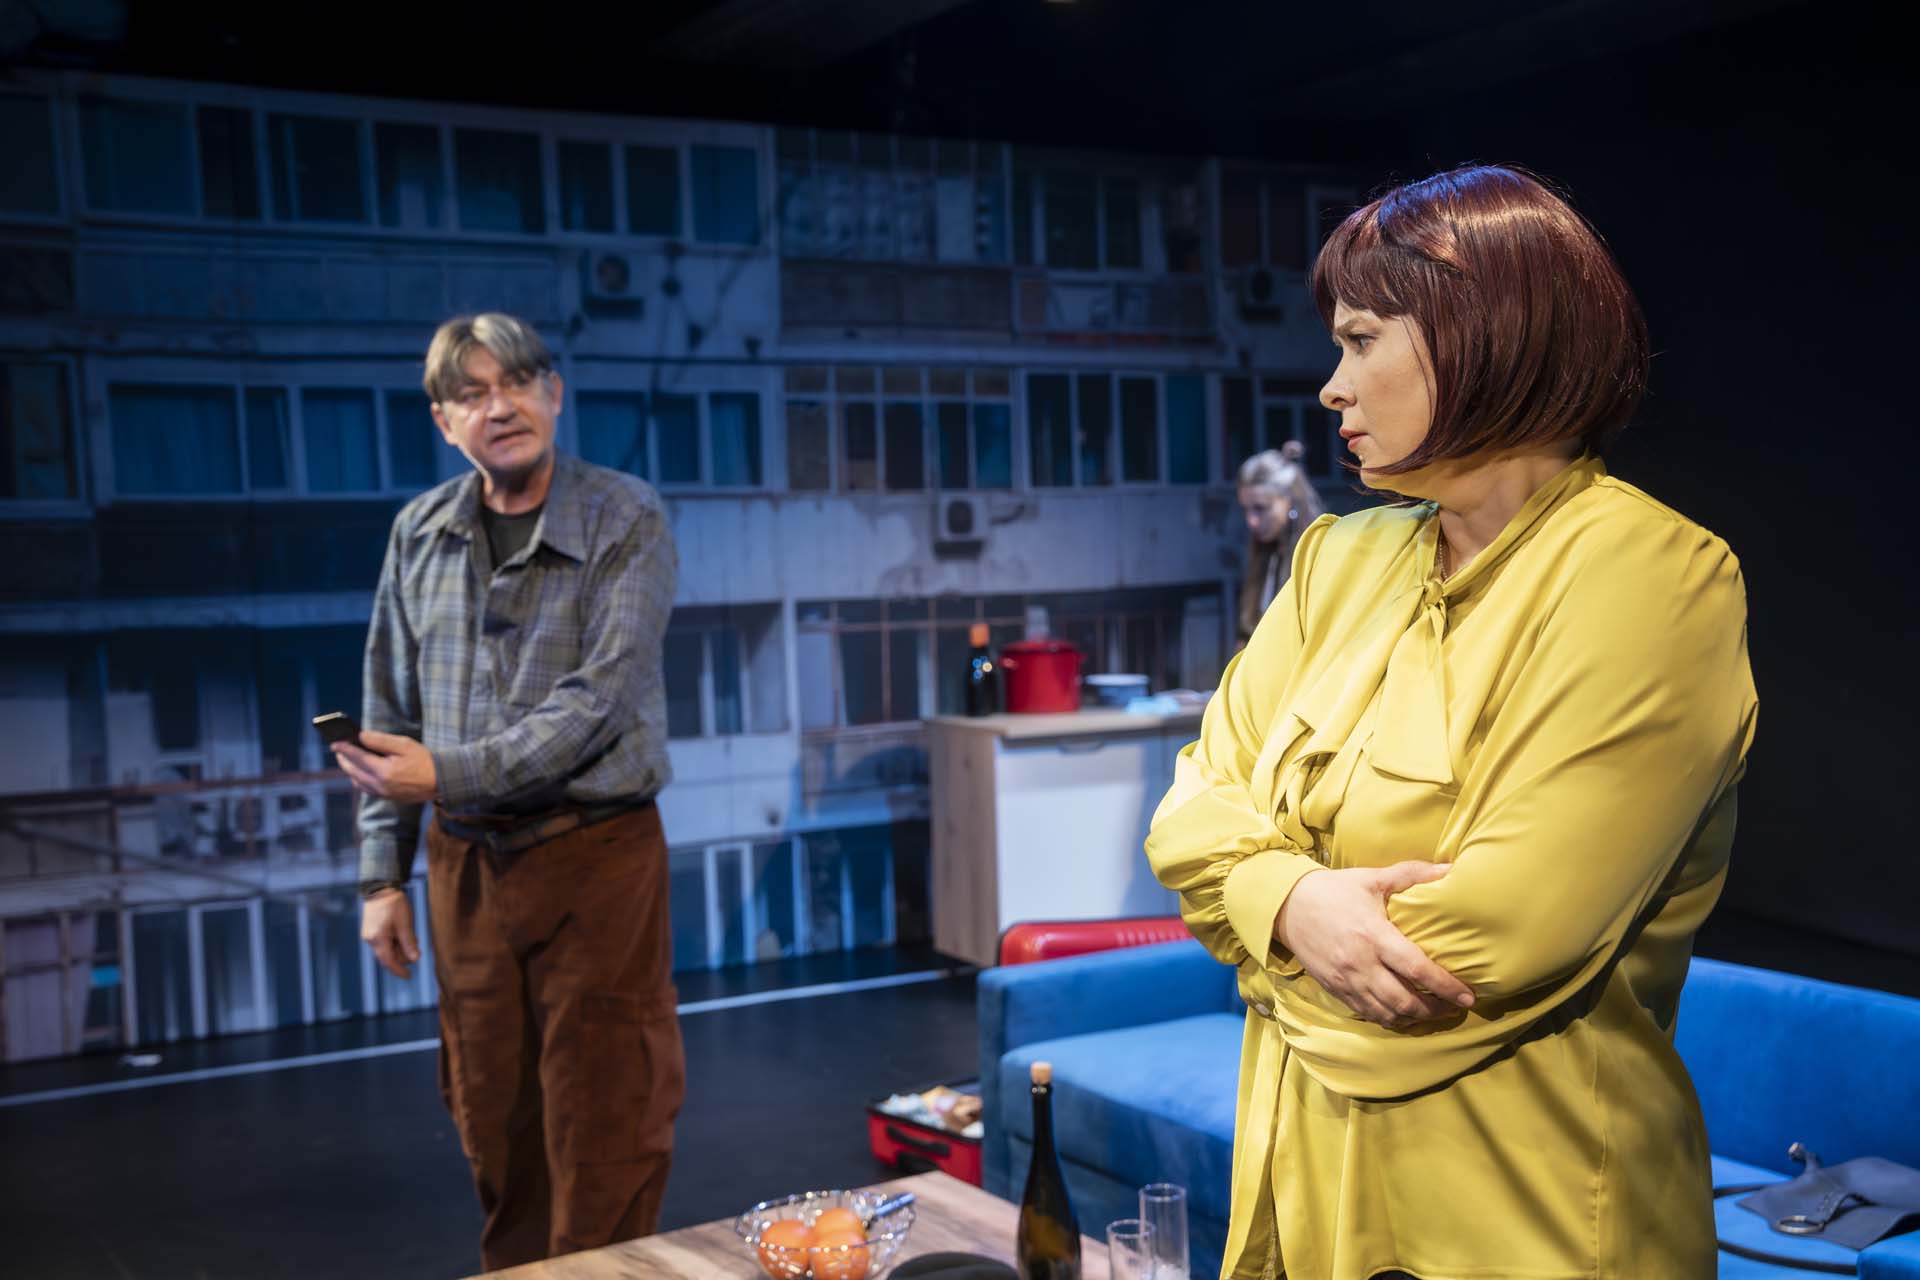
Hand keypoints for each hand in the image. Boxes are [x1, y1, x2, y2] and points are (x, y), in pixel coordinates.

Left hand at [331, 729, 437, 804]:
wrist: (441, 781)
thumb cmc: (424, 760)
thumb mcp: (404, 745)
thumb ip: (381, 740)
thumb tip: (361, 736)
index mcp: (384, 771)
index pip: (358, 758)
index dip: (344, 749)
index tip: (334, 743)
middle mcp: (380, 785)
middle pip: (353, 771)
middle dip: (344, 760)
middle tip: (339, 750)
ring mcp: (383, 794)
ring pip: (357, 782)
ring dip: (350, 770)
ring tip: (347, 759)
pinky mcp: (387, 798)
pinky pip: (366, 789)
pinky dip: (359, 779)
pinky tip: (360, 772)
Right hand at [360, 887, 419, 980]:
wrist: (381, 888)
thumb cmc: (395, 905)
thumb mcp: (405, 924)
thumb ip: (409, 943)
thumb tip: (415, 960)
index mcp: (378, 939)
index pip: (389, 962)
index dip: (399, 970)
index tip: (409, 977)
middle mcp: (370, 939)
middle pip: (387, 957)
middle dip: (402, 956)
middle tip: (417, 946)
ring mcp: (368, 935)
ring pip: (385, 949)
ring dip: (399, 948)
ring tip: (412, 936)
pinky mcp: (370, 930)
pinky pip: (382, 942)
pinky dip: (394, 942)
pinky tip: (403, 933)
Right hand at [1275, 861, 1474, 1027]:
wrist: (1287, 906)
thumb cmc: (1334, 890)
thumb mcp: (1372, 878)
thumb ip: (1411, 874)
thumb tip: (1450, 869)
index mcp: (1374, 935)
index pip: (1417, 969)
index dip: (1446, 987)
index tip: (1468, 996)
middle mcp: (1361, 964)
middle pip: (1405, 1001)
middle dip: (1435, 1010)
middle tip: (1455, 1008)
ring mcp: (1346, 980)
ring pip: (1387, 1013)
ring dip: (1414, 1019)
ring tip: (1434, 1013)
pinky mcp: (1335, 989)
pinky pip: (1367, 1013)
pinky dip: (1390, 1018)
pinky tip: (1403, 1014)